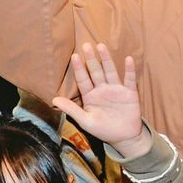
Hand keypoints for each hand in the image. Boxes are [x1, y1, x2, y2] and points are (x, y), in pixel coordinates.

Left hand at [52, 43, 147, 158]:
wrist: (124, 138)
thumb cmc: (104, 130)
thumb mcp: (86, 121)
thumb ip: (72, 109)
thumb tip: (53, 100)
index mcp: (90, 96)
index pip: (83, 79)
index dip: (79, 68)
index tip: (74, 56)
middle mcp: (102, 89)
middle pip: (96, 71)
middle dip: (91, 59)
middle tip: (86, 45)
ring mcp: (116, 89)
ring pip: (110, 71)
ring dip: (106, 59)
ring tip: (101, 46)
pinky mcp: (130, 93)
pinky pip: (129, 79)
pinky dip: (129, 70)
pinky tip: (128, 59)